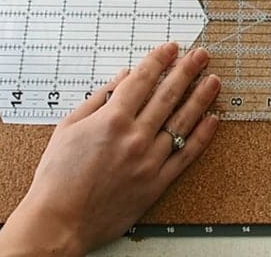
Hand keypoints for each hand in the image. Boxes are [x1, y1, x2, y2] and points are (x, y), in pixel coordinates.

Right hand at [0, 43, 220, 256]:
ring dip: (200, 98)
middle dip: (187, 70)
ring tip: (213, 80)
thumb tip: (123, 76)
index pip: (142, 80)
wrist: (59, 222)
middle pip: (168, 95)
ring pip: (182, 122)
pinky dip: (202, 136)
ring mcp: (149, 160)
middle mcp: (135, 137)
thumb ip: (98, 98)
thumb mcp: (69, 127)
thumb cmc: (57, 177)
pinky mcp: (157, 183)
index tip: (171, 48)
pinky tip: (212, 119)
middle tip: (201, 55)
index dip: (159, 60)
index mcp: (111, 120)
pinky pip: (186, 155)